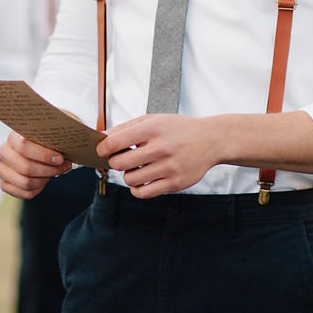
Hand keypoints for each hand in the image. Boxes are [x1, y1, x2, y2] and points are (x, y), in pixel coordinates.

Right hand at [0, 131, 71, 199]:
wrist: (36, 149)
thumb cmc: (44, 140)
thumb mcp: (50, 132)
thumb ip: (55, 134)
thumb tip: (67, 142)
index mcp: (12, 137)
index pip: (23, 146)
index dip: (43, 154)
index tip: (60, 158)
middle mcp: (4, 153)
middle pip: (26, 167)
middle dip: (48, 170)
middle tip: (62, 168)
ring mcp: (2, 169)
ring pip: (25, 182)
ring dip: (44, 180)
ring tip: (53, 173)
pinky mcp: (4, 184)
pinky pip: (25, 193)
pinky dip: (38, 189)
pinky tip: (44, 180)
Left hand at [99, 114, 217, 197]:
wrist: (211, 140)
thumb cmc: (178, 129)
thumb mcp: (153, 119)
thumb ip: (126, 128)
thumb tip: (102, 139)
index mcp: (152, 129)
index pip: (115, 141)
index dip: (103, 147)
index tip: (102, 150)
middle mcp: (160, 148)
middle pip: (119, 163)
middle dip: (115, 162)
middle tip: (122, 158)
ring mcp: (168, 167)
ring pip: (130, 179)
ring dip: (128, 175)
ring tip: (136, 167)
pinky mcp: (175, 183)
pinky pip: (144, 193)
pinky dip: (137, 189)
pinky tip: (142, 180)